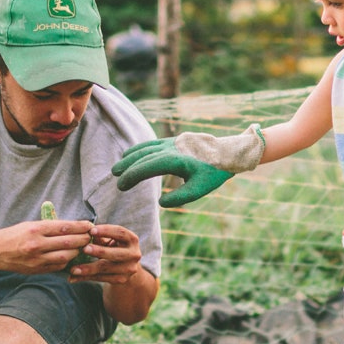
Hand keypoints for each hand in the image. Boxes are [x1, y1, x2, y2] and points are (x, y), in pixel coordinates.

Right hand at [0, 219, 93, 274]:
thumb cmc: (14, 235)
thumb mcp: (29, 225)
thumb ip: (49, 226)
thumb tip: (72, 226)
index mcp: (35, 229)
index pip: (64, 227)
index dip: (80, 226)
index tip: (89, 225)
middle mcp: (36, 244)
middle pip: (68, 242)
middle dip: (82, 239)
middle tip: (90, 236)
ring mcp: (36, 259)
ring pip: (65, 256)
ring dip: (77, 251)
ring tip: (82, 247)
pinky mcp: (36, 270)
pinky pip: (57, 266)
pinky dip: (66, 261)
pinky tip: (70, 256)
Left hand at [67, 224, 143, 283]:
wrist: (126, 267)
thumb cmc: (113, 247)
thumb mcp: (110, 240)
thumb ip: (99, 237)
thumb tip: (82, 233)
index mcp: (131, 239)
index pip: (120, 232)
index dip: (106, 231)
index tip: (91, 231)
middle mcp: (134, 254)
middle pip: (116, 254)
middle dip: (100, 251)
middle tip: (84, 249)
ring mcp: (129, 269)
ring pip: (106, 268)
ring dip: (88, 269)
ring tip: (73, 269)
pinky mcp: (121, 280)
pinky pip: (101, 278)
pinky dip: (86, 277)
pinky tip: (74, 277)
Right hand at [112, 125, 264, 207]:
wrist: (228, 152)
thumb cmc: (214, 173)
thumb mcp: (199, 190)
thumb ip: (180, 198)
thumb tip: (161, 202)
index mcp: (176, 160)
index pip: (148, 167)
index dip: (132, 175)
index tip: (121, 185)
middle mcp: (172, 148)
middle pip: (144, 156)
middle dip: (128, 166)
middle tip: (115, 177)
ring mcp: (173, 142)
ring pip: (147, 148)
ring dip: (132, 156)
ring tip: (119, 166)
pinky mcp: (175, 140)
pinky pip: (153, 143)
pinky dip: (141, 149)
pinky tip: (133, 154)